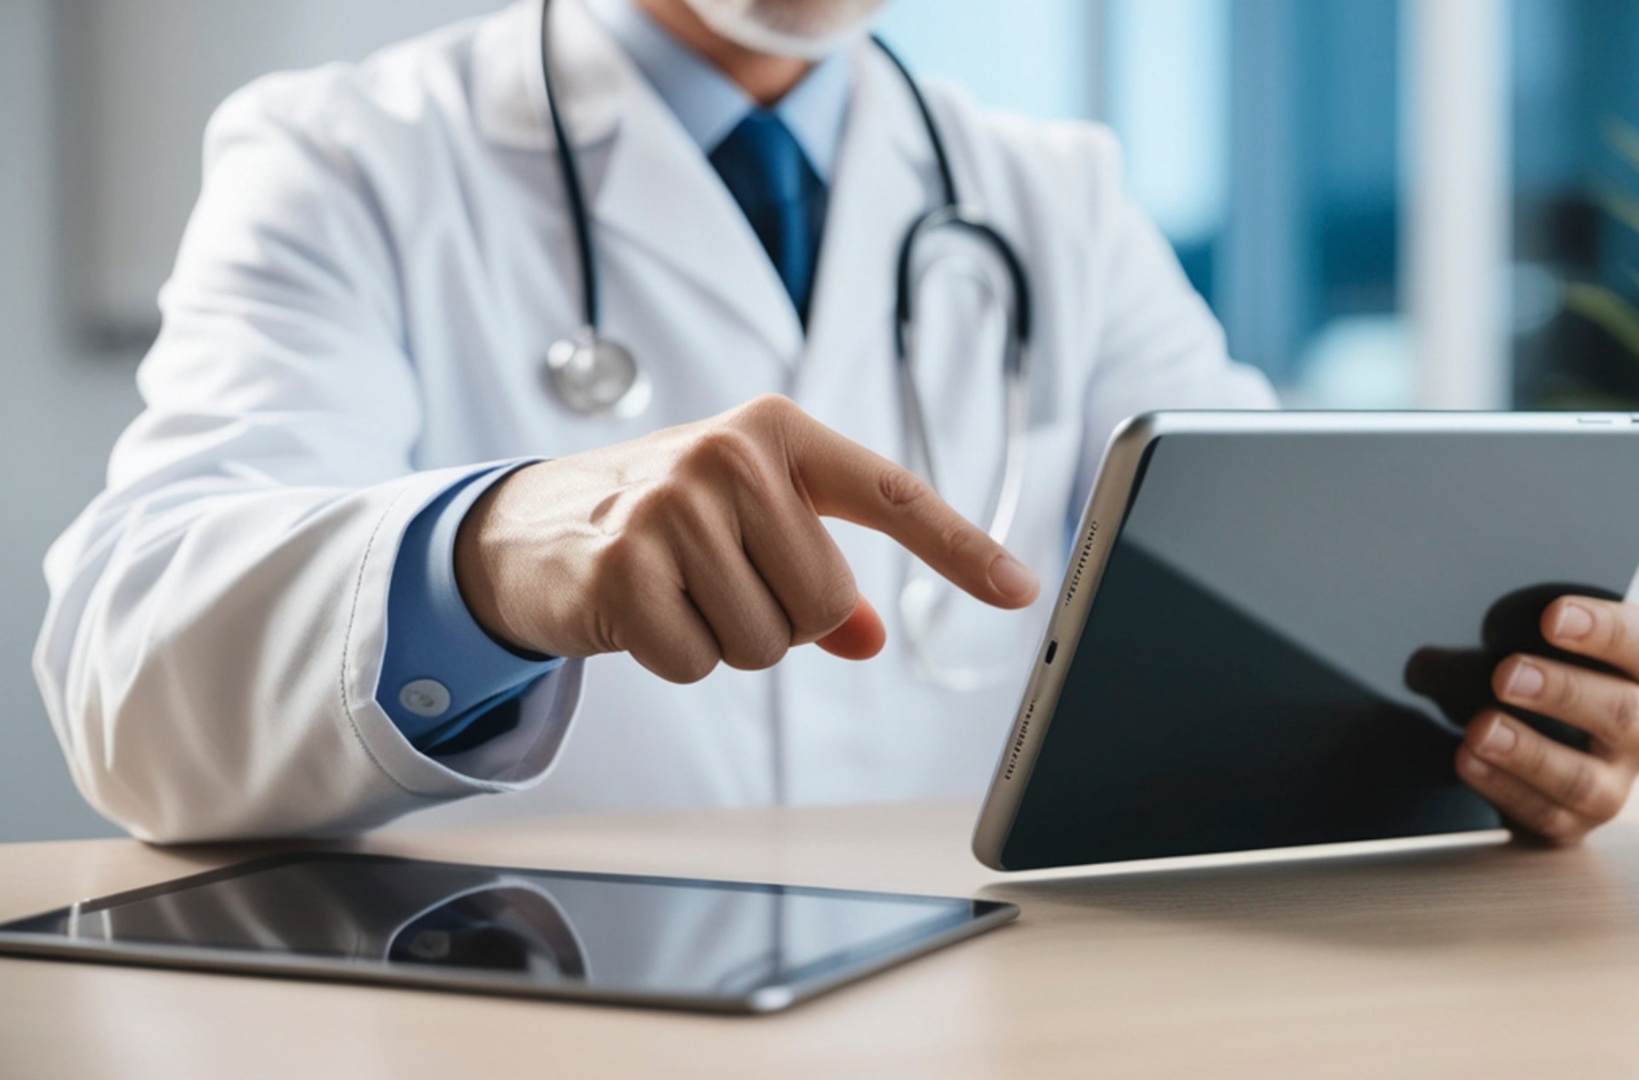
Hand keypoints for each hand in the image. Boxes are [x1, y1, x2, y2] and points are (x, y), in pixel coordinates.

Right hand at [453, 395, 1040, 681]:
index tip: (1021, 590)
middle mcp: (730, 456)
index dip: (959, 548)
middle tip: (721, 583)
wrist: (531, 524)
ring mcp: (673, 507)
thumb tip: (870, 637)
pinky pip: (700, 663)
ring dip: (727, 639)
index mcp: (777, 433)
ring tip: (679, 591)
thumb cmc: (662, 519)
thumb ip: (818, 571)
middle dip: (784, 619)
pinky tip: (641, 611)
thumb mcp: (748, 524)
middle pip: (826, 601)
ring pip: (769, 642)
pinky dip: (677, 658)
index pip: (890, 493)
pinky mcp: (625, 566)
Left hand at [1455, 596, 1638, 845]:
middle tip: (1505, 675)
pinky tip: (1467, 760)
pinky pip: (1547, 814)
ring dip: (1528, 754)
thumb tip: (1424, 665)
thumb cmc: (1547, 658)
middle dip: (1560, 693)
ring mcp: (1621, 779)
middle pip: (1620, 713)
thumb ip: (1504, 635)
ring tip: (1480, 728)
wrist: (1547, 720)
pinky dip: (1503, 788)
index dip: (1603, 631)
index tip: (1551, 617)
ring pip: (1586, 779)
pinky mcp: (1581, 820)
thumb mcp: (1539, 636)